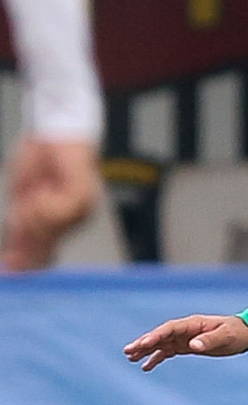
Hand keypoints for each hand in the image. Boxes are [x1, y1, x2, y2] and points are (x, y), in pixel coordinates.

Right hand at [2, 136, 101, 269]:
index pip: (44, 251)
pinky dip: (42, 204)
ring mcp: (81, 210)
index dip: (26, 263)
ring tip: (34, 193)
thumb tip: (10, 258)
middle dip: (26, 231)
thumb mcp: (21, 197)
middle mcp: (74, 219)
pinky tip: (44, 190)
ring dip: (32, 214)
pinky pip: (53, 213)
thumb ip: (20, 225)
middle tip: (23, 208)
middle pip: (42, 243)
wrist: (52, 130)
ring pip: (47, 229)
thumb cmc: (38, 159)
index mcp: (61, 221)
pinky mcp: (82, 197)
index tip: (8, 273)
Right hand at [124, 314, 247, 370]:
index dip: (156, 336)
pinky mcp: (187, 346)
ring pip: (161, 343)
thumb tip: (193, 345)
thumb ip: (209, 340)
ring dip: (146, 350)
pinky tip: (146, 367)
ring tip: (130, 358)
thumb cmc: (236, 333)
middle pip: (160, 335)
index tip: (144, 344)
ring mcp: (185, 338)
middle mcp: (186, 330)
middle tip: (128, 351)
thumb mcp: (225, 337)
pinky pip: (168, 352)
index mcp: (193, 324)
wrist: (245, 334)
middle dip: (144, 342)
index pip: (170, 329)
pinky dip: (157, 358)